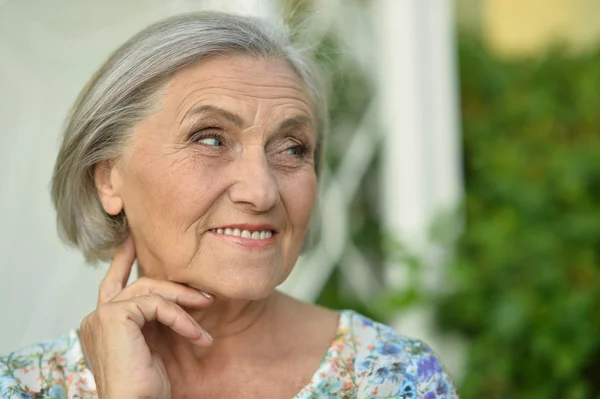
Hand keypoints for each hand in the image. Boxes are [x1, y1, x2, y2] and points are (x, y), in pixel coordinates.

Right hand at [79, 237, 213, 398]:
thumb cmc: (147, 387)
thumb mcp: (155, 345)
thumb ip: (155, 320)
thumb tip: (180, 297)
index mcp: (102, 324)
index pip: (113, 284)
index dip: (123, 261)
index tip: (133, 240)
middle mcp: (96, 317)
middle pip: (139, 284)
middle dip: (174, 285)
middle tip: (204, 295)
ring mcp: (101, 316)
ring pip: (150, 289)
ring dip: (184, 300)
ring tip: (208, 310)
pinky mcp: (113, 317)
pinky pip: (157, 304)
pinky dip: (181, 318)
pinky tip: (197, 335)